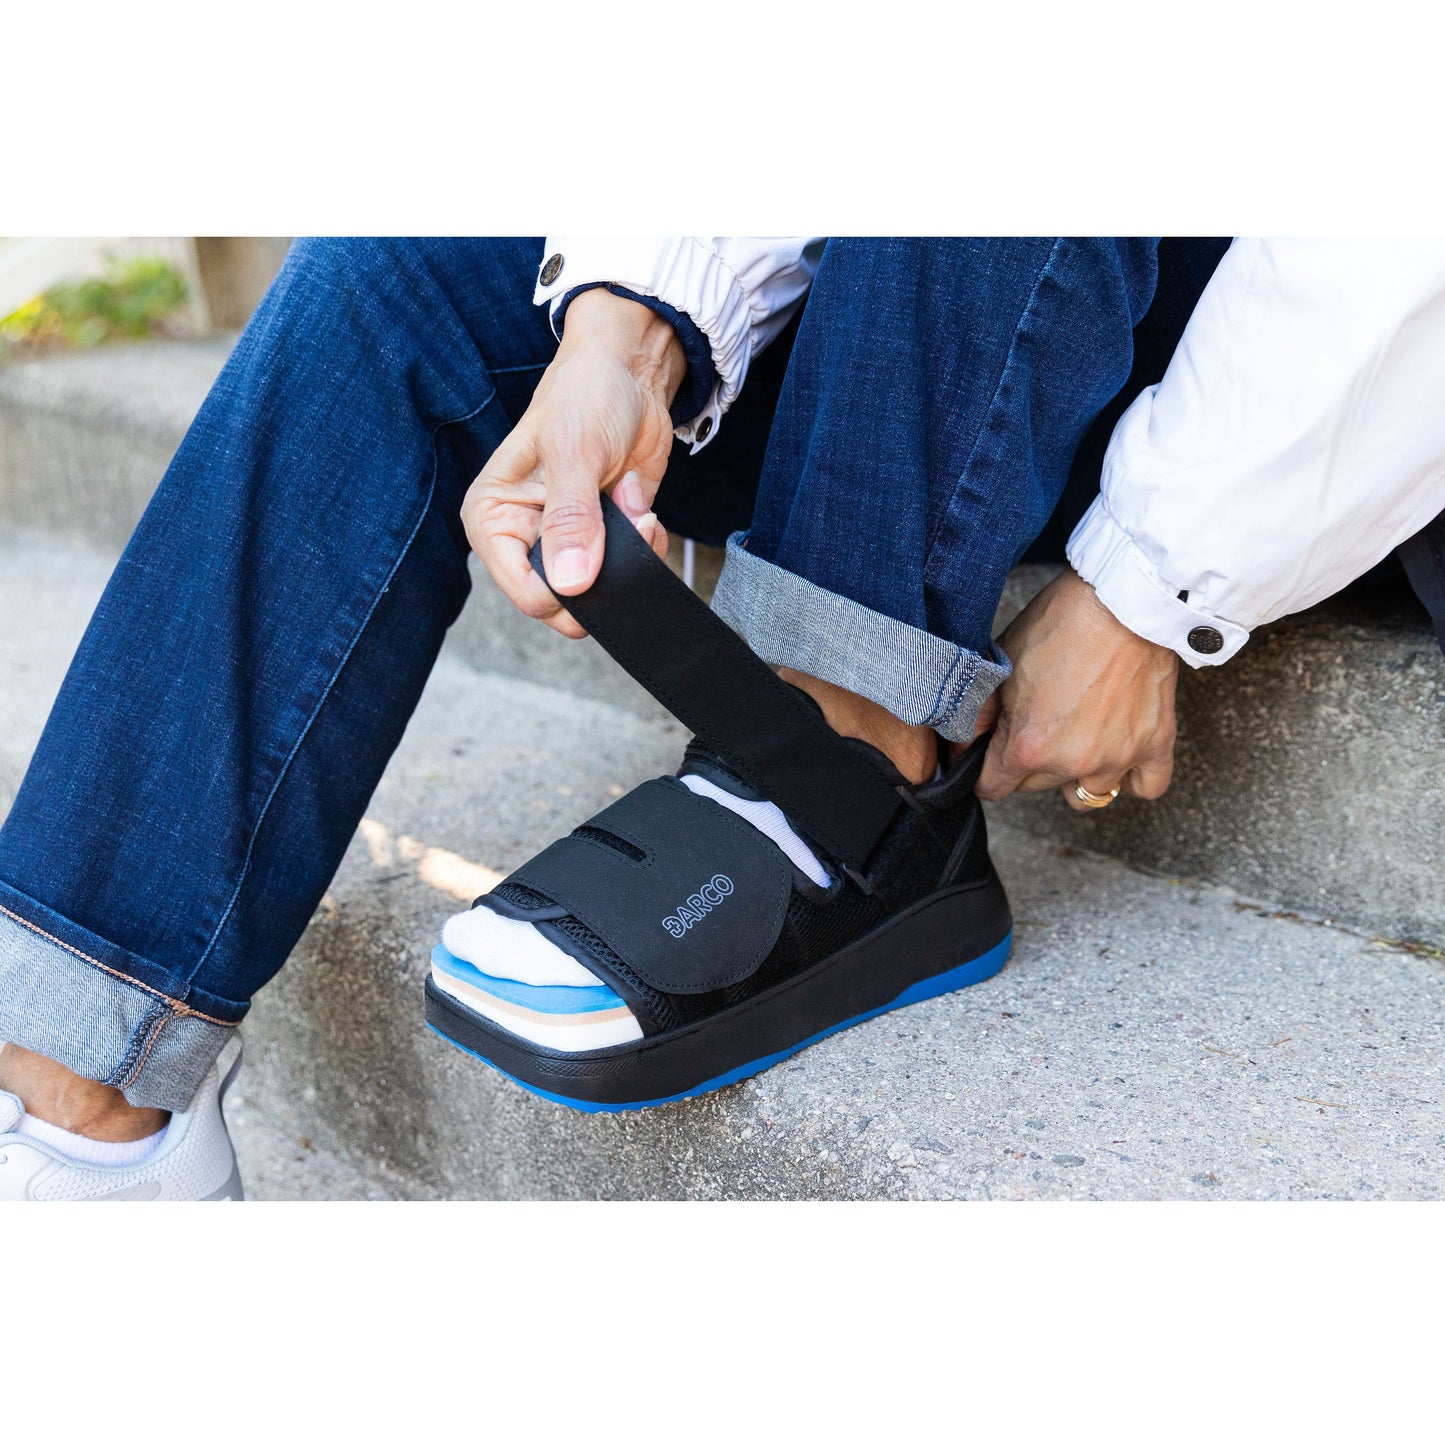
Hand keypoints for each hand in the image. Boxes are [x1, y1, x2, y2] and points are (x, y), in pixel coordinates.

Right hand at [462, 288, 686, 637]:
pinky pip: (631, 571)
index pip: (524, 591)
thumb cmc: (584, 396)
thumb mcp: (572, 453)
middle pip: (564, 602)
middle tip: (621, 525)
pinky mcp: (606, 539)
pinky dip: (647, 546)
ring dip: (630, 557)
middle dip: (603, 573)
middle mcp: (526, 538)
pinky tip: (641, 508)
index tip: (595, 558)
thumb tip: (570, 584)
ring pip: (602, 591)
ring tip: (630, 507)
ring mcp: (568, 543)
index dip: (564, 590)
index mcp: (494, 520)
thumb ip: (571, 520)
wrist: (630, 373)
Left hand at [973, 568, 1178, 808]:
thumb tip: (961, 749)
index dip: (983, 770)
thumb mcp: (1000, 666)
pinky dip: (1130, 776)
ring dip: (1076, 771)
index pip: (991, 788)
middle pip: (1035, 788)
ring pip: (1087, 793)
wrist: (1122, 599)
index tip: (988, 754)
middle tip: (1035, 723)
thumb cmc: (1060, 623)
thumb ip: (977, 717)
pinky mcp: (1155, 745)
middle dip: (1027, 764)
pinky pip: (1145, 787)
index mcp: (1028, 746)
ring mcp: (1117, 758)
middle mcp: (1073, 762)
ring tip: (1075, 735)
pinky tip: (1116, 751)